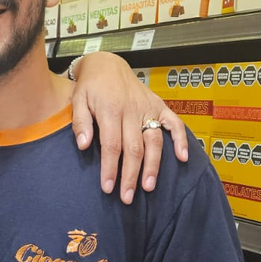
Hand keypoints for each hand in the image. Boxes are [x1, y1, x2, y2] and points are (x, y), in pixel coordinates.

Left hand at [69, 52, 187, 202]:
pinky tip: (183, 158)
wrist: (107, 64)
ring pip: (154, 141)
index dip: (110, 169)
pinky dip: (180, 139)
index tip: (108, 188)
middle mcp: (132, 110)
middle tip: (127, 197)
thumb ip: (80, 123)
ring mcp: (148, 108)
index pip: (112, 146)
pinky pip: (173, 123)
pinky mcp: (159, 105)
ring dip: (153, 165)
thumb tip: (83, 145)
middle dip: (131, 175)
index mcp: (111, 110)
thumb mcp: (78, 100)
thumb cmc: (90, 86)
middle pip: (134, 149)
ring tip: (148, 187)